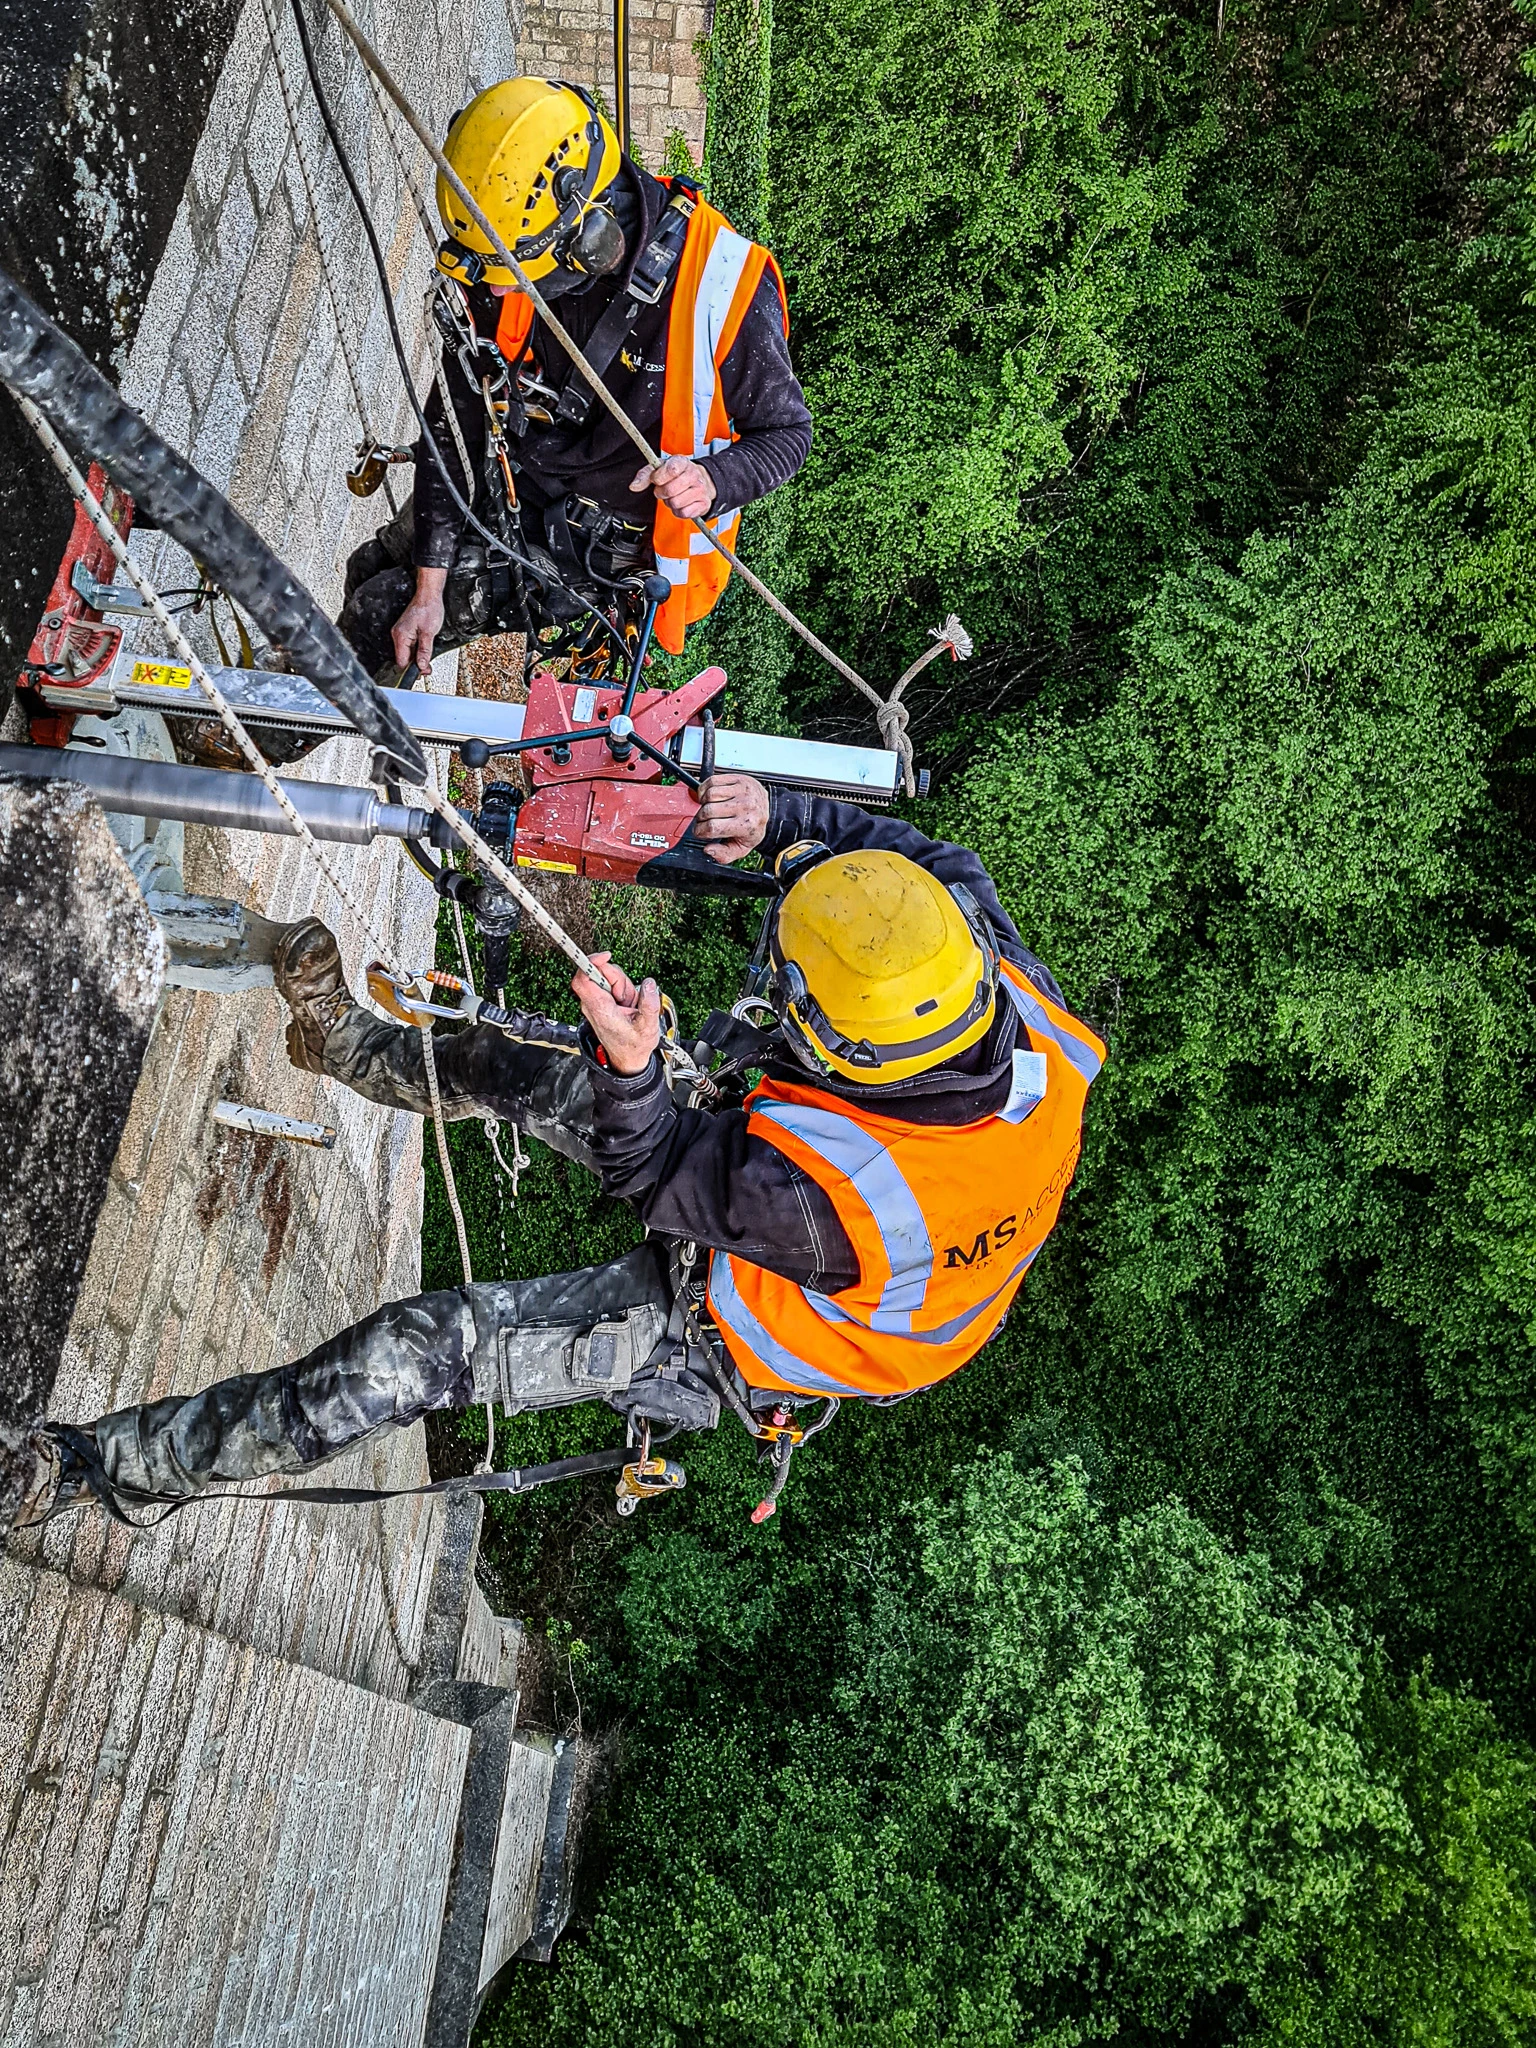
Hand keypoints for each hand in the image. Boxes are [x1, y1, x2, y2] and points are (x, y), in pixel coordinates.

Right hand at [391, 568, 446, 672]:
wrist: (429, 596)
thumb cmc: (429, 609)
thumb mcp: (429, 633)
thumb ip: (424, 651)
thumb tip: (421, 665)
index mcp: (401, 636)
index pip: (402, 661)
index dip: (412, 669)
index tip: (422, 672)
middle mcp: (398, 635)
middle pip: (404, 658)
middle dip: (415, 664)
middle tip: (427, 667)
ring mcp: (401, 633)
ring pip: (407, 653)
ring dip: (417, 658)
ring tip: (427, 659)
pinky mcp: (406, 631)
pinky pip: (409, 646)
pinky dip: (416, 651)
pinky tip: (424, 650)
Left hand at [574, 951, 660, 1075]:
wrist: (628, 1058)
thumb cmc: (633, 1046)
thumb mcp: (648, 1028)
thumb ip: (649, 1004)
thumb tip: (649, 984)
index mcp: (600, 1009)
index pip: (583, 979)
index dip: (591, 963)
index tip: (606, 956)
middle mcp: (593, 1004)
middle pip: (600, 974)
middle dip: (618, 979)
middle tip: (629, 998)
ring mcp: (597, 1002)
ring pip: (608, 978)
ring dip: (623, 987)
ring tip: (629, 1006)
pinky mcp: (602, 1001)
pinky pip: (612, 986)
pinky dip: (623, 991)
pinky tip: (627, 1005)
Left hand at [629, 455, 716, 519]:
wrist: (701, 481)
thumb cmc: (678, 474)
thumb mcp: (659, 469)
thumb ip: (645, 476)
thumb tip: (634, 486)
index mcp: (682, 462)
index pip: (671, 470)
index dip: (659, 478)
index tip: (656, 479)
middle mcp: (694, 474)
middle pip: (670, 490)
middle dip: (662, 493)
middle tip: (664, 490)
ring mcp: (700, 489)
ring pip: (676, 503)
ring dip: (670, 502)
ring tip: (674, 496)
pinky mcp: (703, 504)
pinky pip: (684, 513)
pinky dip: (679, 511)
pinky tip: (681, 503)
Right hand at [695, 773, 769, 863]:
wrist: (768, 809)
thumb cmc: (753, 827)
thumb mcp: (742, 847)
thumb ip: (724, 855)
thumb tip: (708, 850)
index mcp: (746, 825)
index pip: (712, 827)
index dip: (700, 831)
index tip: (699, 831)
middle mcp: (745, 806)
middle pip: (708, 811)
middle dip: (700, 818)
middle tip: (704, 821)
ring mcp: (742, 791)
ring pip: (709, 795)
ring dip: (703, 803)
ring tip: (708, 808)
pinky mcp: (738, 779)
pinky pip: (712, 781)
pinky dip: (705, 789)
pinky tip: (710, 797)